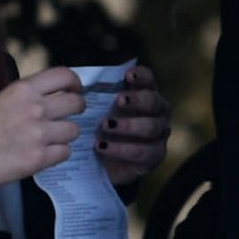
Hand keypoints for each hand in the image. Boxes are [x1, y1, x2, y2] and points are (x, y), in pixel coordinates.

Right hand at [0, 67, 88, 231]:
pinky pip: (65, 153)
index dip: (75, 83)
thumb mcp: (2, 101)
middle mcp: (33, 108)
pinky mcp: (38, 159)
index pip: (64, 75)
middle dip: (76, 109)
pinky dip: (56, 154)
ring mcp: (38, 134)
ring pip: (74, 130)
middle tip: (67, 116)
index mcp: (22, 89)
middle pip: (76, 103)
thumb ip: (29, 97)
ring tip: (48, 139)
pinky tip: (41, 154)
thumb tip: (57, 95)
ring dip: (65, 135)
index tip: (75, 90)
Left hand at [98, 66, 170, 191]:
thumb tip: (79, 85)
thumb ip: (98, 96)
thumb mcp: (99, 110)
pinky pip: (143, 151)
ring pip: (151, 127)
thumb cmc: (103, 128)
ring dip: (129, 126)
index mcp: (145, 93)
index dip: (140, 76)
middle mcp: (158, 111)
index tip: (127, 75)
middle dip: (137, 100)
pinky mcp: (155, 155)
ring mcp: (159, 134)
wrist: (106, 163)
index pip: (148, 79)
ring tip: (106, 126)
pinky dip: (122, 149)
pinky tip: (103, 147)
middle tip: (119, 100)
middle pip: (154, 102)